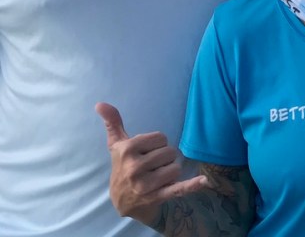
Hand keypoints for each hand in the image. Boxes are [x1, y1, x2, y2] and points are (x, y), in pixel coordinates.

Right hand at [95, 102, 207, 223]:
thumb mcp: (117, 145)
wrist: (122, 201)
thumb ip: (113, 123)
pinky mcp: (157, 197)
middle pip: (170, 152)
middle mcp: (135, 167)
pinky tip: (204, 180)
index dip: (157, 144)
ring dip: (171, 171)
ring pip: (176, 167)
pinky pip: (178, 189)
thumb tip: (100, 103)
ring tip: (158, 177)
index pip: (161, 137)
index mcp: (127, 150)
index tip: (146, 152)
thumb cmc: (122, 166)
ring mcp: (146, 184)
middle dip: (164, 158)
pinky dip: (192, 185)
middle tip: (152, 166)